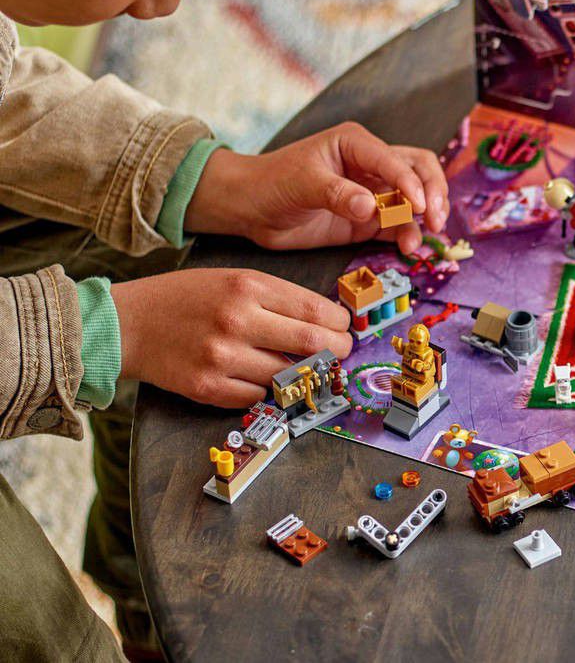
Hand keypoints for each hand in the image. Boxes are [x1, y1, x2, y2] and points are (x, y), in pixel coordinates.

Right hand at [112, 269, 351, 407]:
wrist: (129, 323)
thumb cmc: (186, 298)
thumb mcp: (234, 279)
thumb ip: (276, 298)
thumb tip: (324, 321)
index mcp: (248, 287)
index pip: (316, 311)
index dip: (339, 323)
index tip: (343, 327)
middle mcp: (237, 320)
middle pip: (312, 344)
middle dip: (337, 350)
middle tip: (340, 351)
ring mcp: (222, 357)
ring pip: (288, 375)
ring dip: (302, 374)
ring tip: (303, 367)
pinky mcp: (207, 387)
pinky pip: (258, 397)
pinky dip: (266, 390)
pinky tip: (261, 378)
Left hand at [185, 123, 449, 253]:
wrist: (248, 208)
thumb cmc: (271, 182)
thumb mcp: (303, 183)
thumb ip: (338, 194)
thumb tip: (372, 207)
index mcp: (357, 144)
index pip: (396, 160)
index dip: (411, 182)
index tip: (419, 207)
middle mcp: (371, 165)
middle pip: (419, 170)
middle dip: (433, 193)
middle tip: (435, 219)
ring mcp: (372, 193)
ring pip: (414, 200)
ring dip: (424, 218)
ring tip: (417, 241)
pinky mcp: (367, 220)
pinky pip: (397, 225)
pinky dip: (408, 235)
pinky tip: (408, 248)